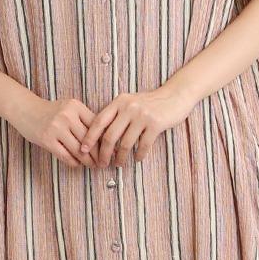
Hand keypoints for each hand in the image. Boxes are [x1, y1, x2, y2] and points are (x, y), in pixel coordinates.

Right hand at [9, 94, 99, 167]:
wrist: (25, 109)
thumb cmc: (51, 112)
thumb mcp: (69, 108)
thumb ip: (84, 120)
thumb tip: (103, 141)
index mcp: (76, 106)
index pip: (96, 126)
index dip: (104, 140)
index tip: (110, 150)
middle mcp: (67, 115)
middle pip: (89, 140)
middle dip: (98, 154)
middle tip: (103, 163)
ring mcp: (56, 127)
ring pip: (79, 150)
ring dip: (87, 161)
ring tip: (92, 166)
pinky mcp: (47, 139)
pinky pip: (66, 156)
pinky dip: (74, 163)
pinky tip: (77, 164)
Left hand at [80, 85, 195, 166]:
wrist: (175, 95)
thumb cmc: (150, 103)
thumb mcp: (130, 103)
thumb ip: (116, 114)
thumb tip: (99, 137)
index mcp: (119, 102)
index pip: (99, 121)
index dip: (89, 137)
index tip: (83, 150)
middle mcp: (128, 107)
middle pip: (109, 136)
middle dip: (103, 153)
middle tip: (101, 164)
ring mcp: (142, 115)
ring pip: (125, 144)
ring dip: (120, 158)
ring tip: (119, 164)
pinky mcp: (156, 124)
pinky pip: (143, 145)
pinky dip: (139, 155)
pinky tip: (138, 159)